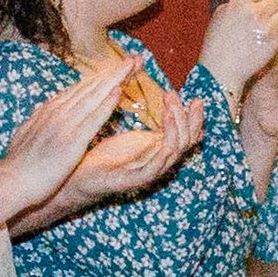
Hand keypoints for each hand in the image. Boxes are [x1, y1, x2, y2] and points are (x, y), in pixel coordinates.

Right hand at [0, 56, 131, 201]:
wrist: (11, 182)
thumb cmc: (18, 166)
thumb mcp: (25, 135)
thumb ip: (37, 122)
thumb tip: (39, 115)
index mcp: (48, 111)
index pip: (78, 89)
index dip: (100, 77)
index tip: (116, 67)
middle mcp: (57, 112)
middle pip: (90, 87)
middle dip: (113, 72)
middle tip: (133, 59)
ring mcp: (64, 125)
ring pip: (93, 96)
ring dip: (114, 80)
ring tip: (132, 66)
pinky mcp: (72, 141)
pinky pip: (93, 118)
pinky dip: (106, 103)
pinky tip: (118, 91)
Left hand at [66, 96, 202, 207]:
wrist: (82, 177)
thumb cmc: (109, 156)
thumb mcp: (136, 137)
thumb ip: (155, 128)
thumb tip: (170, 108)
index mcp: (161, 151)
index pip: (188, 135)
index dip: (195, 119)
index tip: (195, 99)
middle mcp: (160, 162)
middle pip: (185, 142)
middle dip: (184, 118)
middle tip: (173, 95)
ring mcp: (148, 172)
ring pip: (172, 152)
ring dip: (173, 130)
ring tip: (168, 111)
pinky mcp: (132, 180)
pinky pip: (152, 170)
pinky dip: (161, 157)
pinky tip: (163, 143)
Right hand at [199, 0, 277, 100]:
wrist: (221, 70)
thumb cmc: (217, 46)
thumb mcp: (220, 16)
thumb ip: (238, 4)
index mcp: (239, 3)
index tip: (264, 1)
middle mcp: (254, 13)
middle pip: (274, 2)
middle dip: (271, 9)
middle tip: (266, 18)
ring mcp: (266, 27)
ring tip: (267, 29)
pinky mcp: (274, 42)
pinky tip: (266, 42)